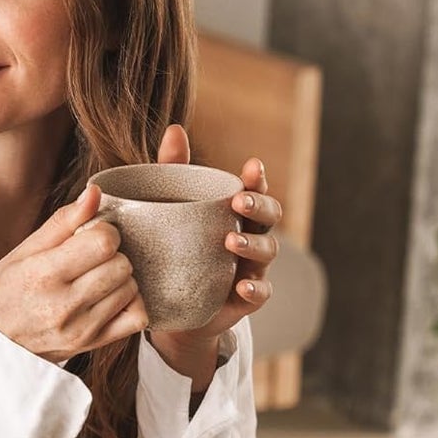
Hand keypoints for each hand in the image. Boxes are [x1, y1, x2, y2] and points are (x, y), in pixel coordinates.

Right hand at [0, 184, 147, 363]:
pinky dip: (131, 303)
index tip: (90, 236)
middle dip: (112, 254)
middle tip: (91, 259)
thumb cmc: (4, 293)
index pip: (103, 242)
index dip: (103, 231)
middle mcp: (64, 304)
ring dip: (119, 278)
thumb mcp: (22, 252)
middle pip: (121, 264)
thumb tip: (95, 193)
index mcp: (43, 274)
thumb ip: (62, 222)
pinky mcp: (92, 344)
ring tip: (96, 279)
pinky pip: (137, 318)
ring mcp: (81, 328)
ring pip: (130, 288)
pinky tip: (112, 298)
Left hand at [146, 125, 282, 381]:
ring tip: (230, 242)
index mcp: (235, 214)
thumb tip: (175, 129)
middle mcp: (250, 237)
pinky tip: (241, 285)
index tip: (252, 167)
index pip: (254, 190)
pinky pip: (259, 293)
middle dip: (258, 207)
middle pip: (269, 217)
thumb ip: (174, 171)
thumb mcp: (170, 210)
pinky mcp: (244, 299)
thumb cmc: (175, 250)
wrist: (168, 308)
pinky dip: (254, 288)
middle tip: (238, 202)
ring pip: (267, 252)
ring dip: (253, 245)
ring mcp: (251, 268)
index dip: (258, 179)